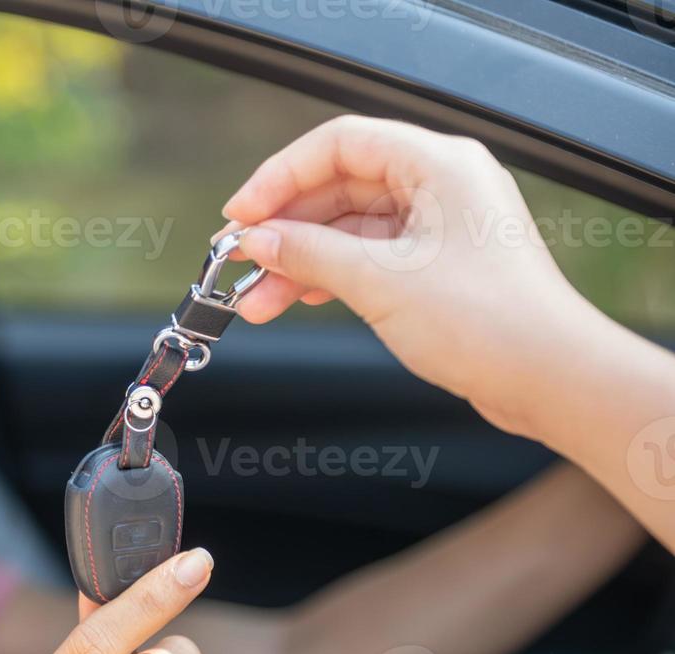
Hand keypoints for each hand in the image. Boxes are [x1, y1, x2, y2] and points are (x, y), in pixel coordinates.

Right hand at [217, 114, 613, 439]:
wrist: (548, 377)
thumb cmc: (488, 322)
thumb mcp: (379, 281)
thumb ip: (308, 253)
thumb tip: (256, 240)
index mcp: (438, 164)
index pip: (339, 144)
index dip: (280, 175)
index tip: (240, 214)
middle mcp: (442, 184)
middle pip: (338, 187)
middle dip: (283, 227)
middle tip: (238, 259)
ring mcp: (440, 225)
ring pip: (348, 227)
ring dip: (299, 260)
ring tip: (257, 298)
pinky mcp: (437, 264)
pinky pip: (367, 255)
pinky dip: (328, 276)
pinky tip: (297, 299)